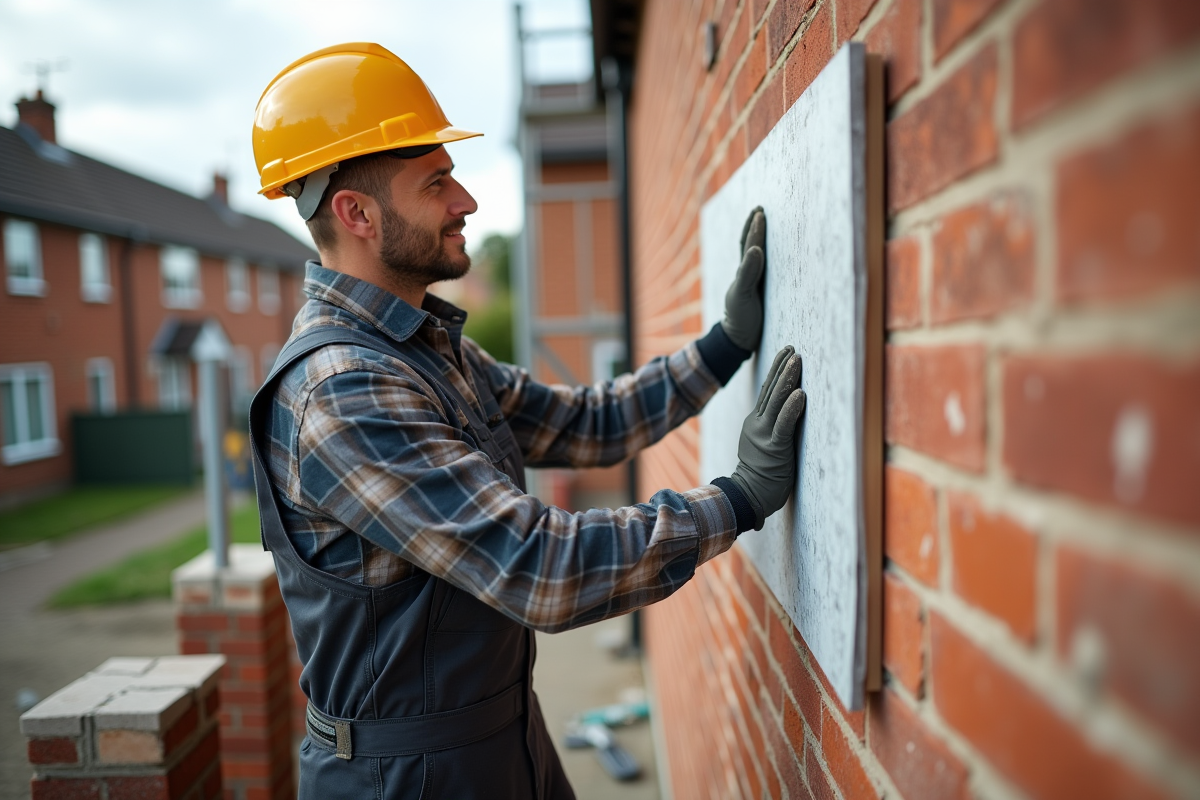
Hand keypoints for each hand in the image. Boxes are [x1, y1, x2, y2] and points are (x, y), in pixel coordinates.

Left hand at [721, 207, 766, 351]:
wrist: (739, 340)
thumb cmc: (739, 318)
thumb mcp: (742, 295)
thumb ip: (748, 273)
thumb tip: (756, 248)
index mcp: (743, 271)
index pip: (749, 244)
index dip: (754, 228)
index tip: (759, 211)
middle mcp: (749, 273)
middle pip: (751, 244)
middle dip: (754, 227)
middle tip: (759, 209)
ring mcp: (755, 282)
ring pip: (758, 254)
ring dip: (760, 238)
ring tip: (763, 221)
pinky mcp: (763, 291)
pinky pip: (766, 268)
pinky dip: (767, 255)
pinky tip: (770, 251)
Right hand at [729, 346, 805, 529]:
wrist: (748, 496)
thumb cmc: (761, 475)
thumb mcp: (764, 445)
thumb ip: (773, 427)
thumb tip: (790, 410)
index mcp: (755, 422)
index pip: (768, 392)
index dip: (777, 370)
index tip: (787, 352)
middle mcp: (756, 424)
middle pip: (771, 390)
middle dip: (782, 367)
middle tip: (793, 348)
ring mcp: (763, 435)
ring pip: (776, 402)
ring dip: (788, 379)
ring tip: (797, 360)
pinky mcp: (773, 448)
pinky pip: (783, 424)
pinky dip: (792, 408)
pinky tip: (800, 393)